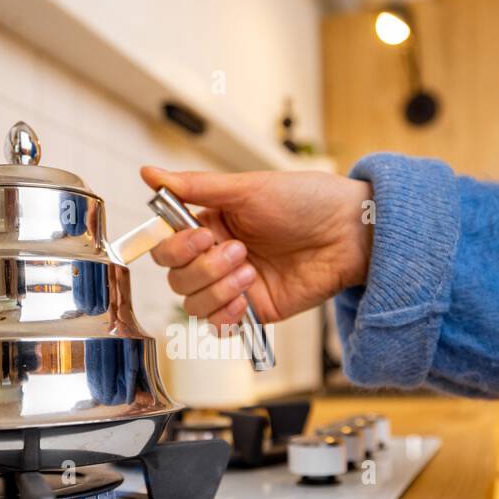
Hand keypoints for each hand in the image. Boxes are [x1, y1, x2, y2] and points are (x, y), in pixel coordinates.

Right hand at [140, 166, 373, 325]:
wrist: (349, 233)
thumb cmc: (306, 201)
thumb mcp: (248, 188)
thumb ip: (196, 187)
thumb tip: (148, 173)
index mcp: (211, 224)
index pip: (167, 245)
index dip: (177, 246)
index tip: (204, 234)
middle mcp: (217, 256)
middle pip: (176, 278)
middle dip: (204, 267)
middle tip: (240, 250)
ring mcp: (234, 285)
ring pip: (193, 303)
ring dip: (217, 289)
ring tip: (251, 270)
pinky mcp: (254, 310)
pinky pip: (218, 325)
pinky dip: (223, 316)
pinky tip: (243, 300)